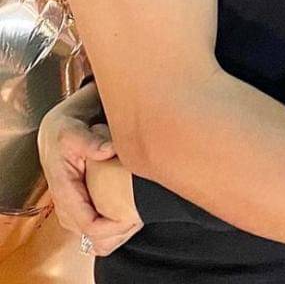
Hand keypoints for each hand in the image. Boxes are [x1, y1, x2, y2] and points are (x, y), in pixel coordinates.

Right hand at [37, 93, 139, 254]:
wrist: (55, 132)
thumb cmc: (65, 131)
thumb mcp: (74, 132)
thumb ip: (91, 142)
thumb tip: (109, 150)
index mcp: (65, 192)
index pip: (90, 225)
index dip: (114, 227)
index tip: (136, 217)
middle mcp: (66, 207)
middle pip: (94, 237)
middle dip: (119, 231)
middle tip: (143, 215)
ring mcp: (71, 211)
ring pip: (95, 237)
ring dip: (117, 232)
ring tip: (139, 216)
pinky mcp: (78, 208)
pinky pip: (95, 228)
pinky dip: (112, 228)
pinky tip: (129, 215)